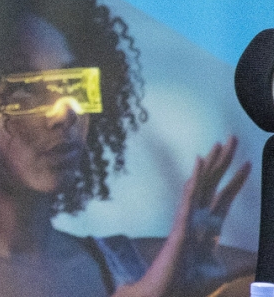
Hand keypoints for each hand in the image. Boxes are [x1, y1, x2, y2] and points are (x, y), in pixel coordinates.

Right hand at [113, 136, 249, 296]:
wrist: (164, 294)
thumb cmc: (186, 284)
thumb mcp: (220, 272)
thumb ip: (239, 266)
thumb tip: (256, 264)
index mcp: (206, 228)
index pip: (223, 198)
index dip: (235, 180)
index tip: (246, 163)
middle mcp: (197, 219)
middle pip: (213, 185)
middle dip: (223, 162)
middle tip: (231, 139)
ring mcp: (188, 220)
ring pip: (202, 185)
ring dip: (211, 164)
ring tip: (219, 144)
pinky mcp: (182, 226)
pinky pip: (190, 198)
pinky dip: (195, 179)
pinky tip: (200, 162)